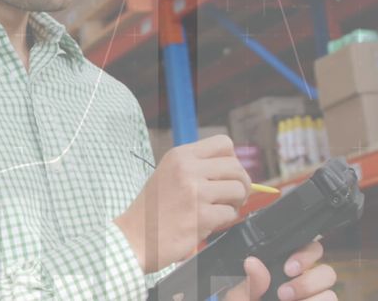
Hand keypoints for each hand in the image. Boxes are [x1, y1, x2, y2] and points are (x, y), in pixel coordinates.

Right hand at [114, 135, 251, 272]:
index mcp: (180, 155)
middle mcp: (188, 169)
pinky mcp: (202, 216)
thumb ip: (197, 166)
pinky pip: (231, 213)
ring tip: (221, 209)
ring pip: (238, 189)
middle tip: (233, 196)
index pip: (224, 143)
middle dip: (241, 183)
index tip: (226, 175)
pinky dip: (225, 220)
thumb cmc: (154, 208)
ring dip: (236, 202)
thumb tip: (234, 169)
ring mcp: (195, 192)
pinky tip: (210, 222)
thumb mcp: (169, 173)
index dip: (232, 160)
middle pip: (236, 167)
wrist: (136, 235)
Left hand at [223, 241, 337, 300]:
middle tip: (283, 294)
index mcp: (289, 270)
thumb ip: (252, 282)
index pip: (311, 250)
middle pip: (327, 273)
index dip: (306, 254)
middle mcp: (308, 284)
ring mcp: (317, 300)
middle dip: (308, 283)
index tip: (288, 269)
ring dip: (312, 300)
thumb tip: (252, 262)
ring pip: (331, 295)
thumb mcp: (243, 298)